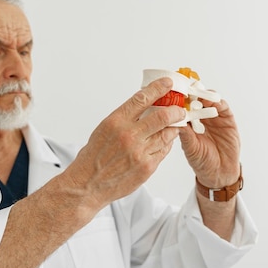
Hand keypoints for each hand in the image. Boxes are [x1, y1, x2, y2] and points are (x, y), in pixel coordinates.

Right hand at [67, 78, 185, 207]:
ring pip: (166, 134)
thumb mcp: (104, 129)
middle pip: (162, 116)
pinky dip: (166, 144)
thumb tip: (144, 104)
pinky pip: (163, 151)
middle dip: (175, 110)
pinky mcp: (147, 167)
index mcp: (116, 121)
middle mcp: (129, 135)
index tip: (168, 83)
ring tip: (174, 125)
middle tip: (180, 109)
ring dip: (173, 128)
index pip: (142, 98)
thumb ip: (125, 117)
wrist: (87, 184)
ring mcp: (139, 152)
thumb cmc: (93, 157)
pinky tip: (165, 141)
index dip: (158, 88)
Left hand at [179, 99, 240, 187]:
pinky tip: (214, 102)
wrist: (220, 172)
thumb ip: (186, 135)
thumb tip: (176, 122)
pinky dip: (218, 102)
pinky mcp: (226, 119)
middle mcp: (200, 117)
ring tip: (201, 97)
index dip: (179, 99)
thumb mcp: (191, 148)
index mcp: (187, 123)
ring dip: (205, 95)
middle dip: (192, 93)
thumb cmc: (202, 161)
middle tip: (188, 89)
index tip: (175, 93)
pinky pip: (223, 107)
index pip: (182, 106)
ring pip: (209, 100)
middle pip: (196, 99)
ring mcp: (213, 117)